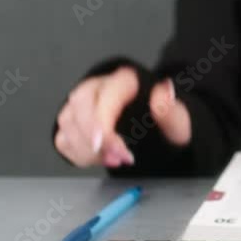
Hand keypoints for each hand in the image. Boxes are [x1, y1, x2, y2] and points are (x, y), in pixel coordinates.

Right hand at [54, 66, 191, 168]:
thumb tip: (165, 91)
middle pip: (79, 107)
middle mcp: (97, 87)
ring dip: (88, 149)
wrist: (156, 131)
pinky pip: (63, 139)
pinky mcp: (71, 122)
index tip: (114, 149)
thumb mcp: (177, 122)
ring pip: (68, 123)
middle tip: (118, 159)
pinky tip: (102, 158)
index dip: (104, 124)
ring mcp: (81, 104)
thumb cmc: (163, 124)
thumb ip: (170, 109)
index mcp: (124, 80)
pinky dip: (79, 154)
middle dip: (94, 139)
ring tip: (115, 160)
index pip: (105, 96)